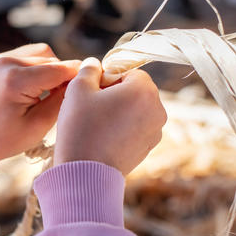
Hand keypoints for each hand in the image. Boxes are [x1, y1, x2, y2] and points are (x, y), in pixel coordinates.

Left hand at [0, 44, 80, 175]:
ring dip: (53, 69)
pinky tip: (39, 85)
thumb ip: (62, 99)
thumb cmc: (5, 139)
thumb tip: (79, 80)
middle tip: (68, 97)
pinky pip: (30, 55)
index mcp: (16, 80)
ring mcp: (1, 59)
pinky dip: (40, 66)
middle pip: (53, 60)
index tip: (91, 87)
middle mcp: (7, 62)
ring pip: (43, 54)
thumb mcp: (39, 125)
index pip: (61, 69)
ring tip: (52, 92)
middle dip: (65, 75)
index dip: (79, 76)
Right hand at [54, 58, 166, 175]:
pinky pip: (135, 128)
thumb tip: (95, 63)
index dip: (108, 77)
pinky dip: (122, 127)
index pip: (129, 71)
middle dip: (114, 93)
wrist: (85, 172)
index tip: (92, 90)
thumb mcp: (78, 89)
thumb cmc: (81, 127)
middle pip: (135, 90)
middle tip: (92, 105)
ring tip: (96, 122)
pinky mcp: (148, 148)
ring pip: (135, 109)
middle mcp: (158, 109)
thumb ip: (89, 69)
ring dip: (118, 110)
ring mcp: (155, 131)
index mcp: (144, 90)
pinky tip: (103, 136)